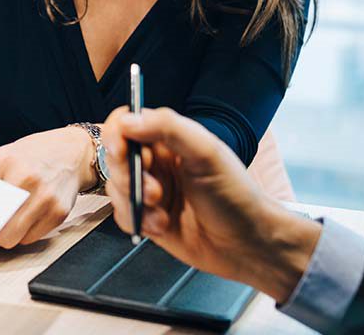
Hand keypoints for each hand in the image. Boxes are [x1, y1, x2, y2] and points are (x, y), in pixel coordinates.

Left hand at [0, 126, 97, 247]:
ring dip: (7, 233)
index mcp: (7, 161)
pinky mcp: (59, 213)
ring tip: (10, 218)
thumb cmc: (33, 156)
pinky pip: (31, 238)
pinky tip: (28, 216)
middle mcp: (28, 179)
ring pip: (13, 239)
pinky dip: (25, 232)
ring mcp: (46, 198)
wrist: (72, 153)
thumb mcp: (3, 156)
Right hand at [103, 107, 321, 302]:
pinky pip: (122, 215)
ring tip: (162, 209)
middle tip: (153, 189)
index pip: (127, 123)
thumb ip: (168, 128)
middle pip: (115, 157)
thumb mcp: (206, 153)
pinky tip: (162, 225)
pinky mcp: (148, 218)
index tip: (121, 150)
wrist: (248, 244)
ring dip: (135, 201)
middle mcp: (158, 162)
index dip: (117, 135)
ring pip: (116, 188)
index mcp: (170, 139)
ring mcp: (151, 190)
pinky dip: (138, 221)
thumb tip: (129, 119)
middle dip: (129, 174)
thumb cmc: (236, 195)